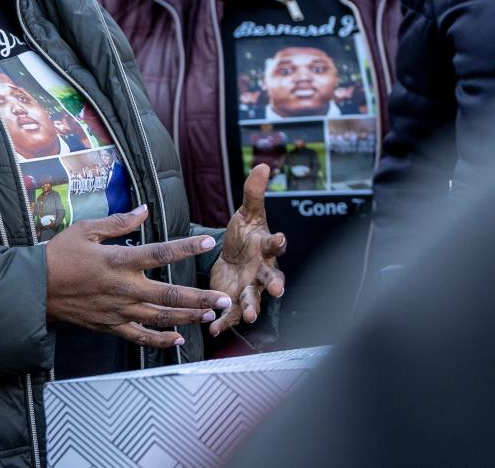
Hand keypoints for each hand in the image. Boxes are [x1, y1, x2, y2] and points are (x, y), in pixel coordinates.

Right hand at [45, 205, 232, 348]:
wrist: (34, 288)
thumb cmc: (58, 255)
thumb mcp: (86, 230)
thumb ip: (119, 222)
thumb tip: (144, 210)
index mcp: (120, 261)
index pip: (161, 253)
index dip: (186, 248)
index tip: (207, 245)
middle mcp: (125, 288)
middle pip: (171, 294)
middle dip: (201, 297)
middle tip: (224, 299)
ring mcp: (119, 310)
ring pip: (161, 317)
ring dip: (188, 317)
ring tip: (210, 316)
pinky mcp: (111, 326)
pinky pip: (140, 336)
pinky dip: (160, 340)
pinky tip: (177, 339)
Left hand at [208, 163, 285, 336]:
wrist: (233, 256)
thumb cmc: (245, 234)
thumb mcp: (247, 212)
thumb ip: (253, 192)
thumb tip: (262, 165)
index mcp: (265, 248)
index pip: (274, 244)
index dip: (278, 241)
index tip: (281, 238)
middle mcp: (262, 271)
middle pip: (272, 277)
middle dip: (274, 283)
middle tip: (277, 288)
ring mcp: (250, 288)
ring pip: (253, 300)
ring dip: (252, 308)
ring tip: (250, 317)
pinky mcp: (234, 301)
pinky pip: (230, 314)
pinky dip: (223, 321)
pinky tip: (213, 328)